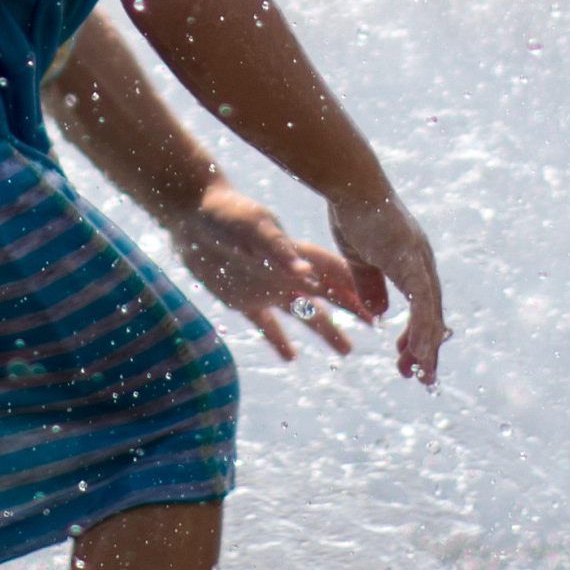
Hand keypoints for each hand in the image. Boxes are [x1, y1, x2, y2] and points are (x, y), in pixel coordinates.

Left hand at [164, 180, 387, 363]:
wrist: (188, 212)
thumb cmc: (225, 214)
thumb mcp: (255, 229)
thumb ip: (281, 252)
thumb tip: (308, 276)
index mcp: (294, 256)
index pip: (335, 274)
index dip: (358, 290)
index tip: (381, 308)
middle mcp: (285, 273)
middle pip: (327, 296)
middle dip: (352, 310)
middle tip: (377, 327)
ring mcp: (266, 287)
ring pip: (304, 314)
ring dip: (325, 330)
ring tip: (348, 350)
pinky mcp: (242, 299)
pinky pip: (266, 325)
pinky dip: (279, 340)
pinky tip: (290, 357)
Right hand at [326, 185, 448, 387]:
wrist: (350, 181)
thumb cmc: (354, 212)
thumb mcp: (360, 258)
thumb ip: (370, 284)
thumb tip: (381, 313)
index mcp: (411, 265)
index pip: (423, 309)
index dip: (418, 337)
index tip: (409, 363)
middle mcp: (422, 264)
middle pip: (432, 314)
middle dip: (427, 349)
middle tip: (423, 379)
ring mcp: (419, 260)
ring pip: (431, 312)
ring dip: (428, 345)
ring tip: (424, 374)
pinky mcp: (410, 257)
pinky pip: (422, 299)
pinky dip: (423, 326)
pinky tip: (421, 349)